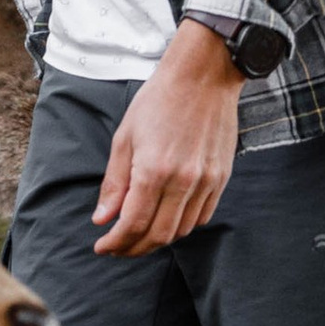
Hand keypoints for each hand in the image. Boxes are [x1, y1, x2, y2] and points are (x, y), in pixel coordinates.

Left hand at [93, 20, 244, 254]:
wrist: (203, 76)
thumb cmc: (158, 101)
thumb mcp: (125, 138)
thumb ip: (114, 183)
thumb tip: (102, 218)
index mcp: (153, 170)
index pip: (133, 224)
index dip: (116, 242)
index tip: (103, 247)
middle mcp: (183, 181)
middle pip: (158, 235)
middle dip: (134, 248)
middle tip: (118, 248)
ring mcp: (207, 181)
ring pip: (182, 230)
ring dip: (158, 240)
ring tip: (139, 236)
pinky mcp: (222, 178)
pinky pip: (202, 216)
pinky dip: (183, 226)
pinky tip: (167, 220)